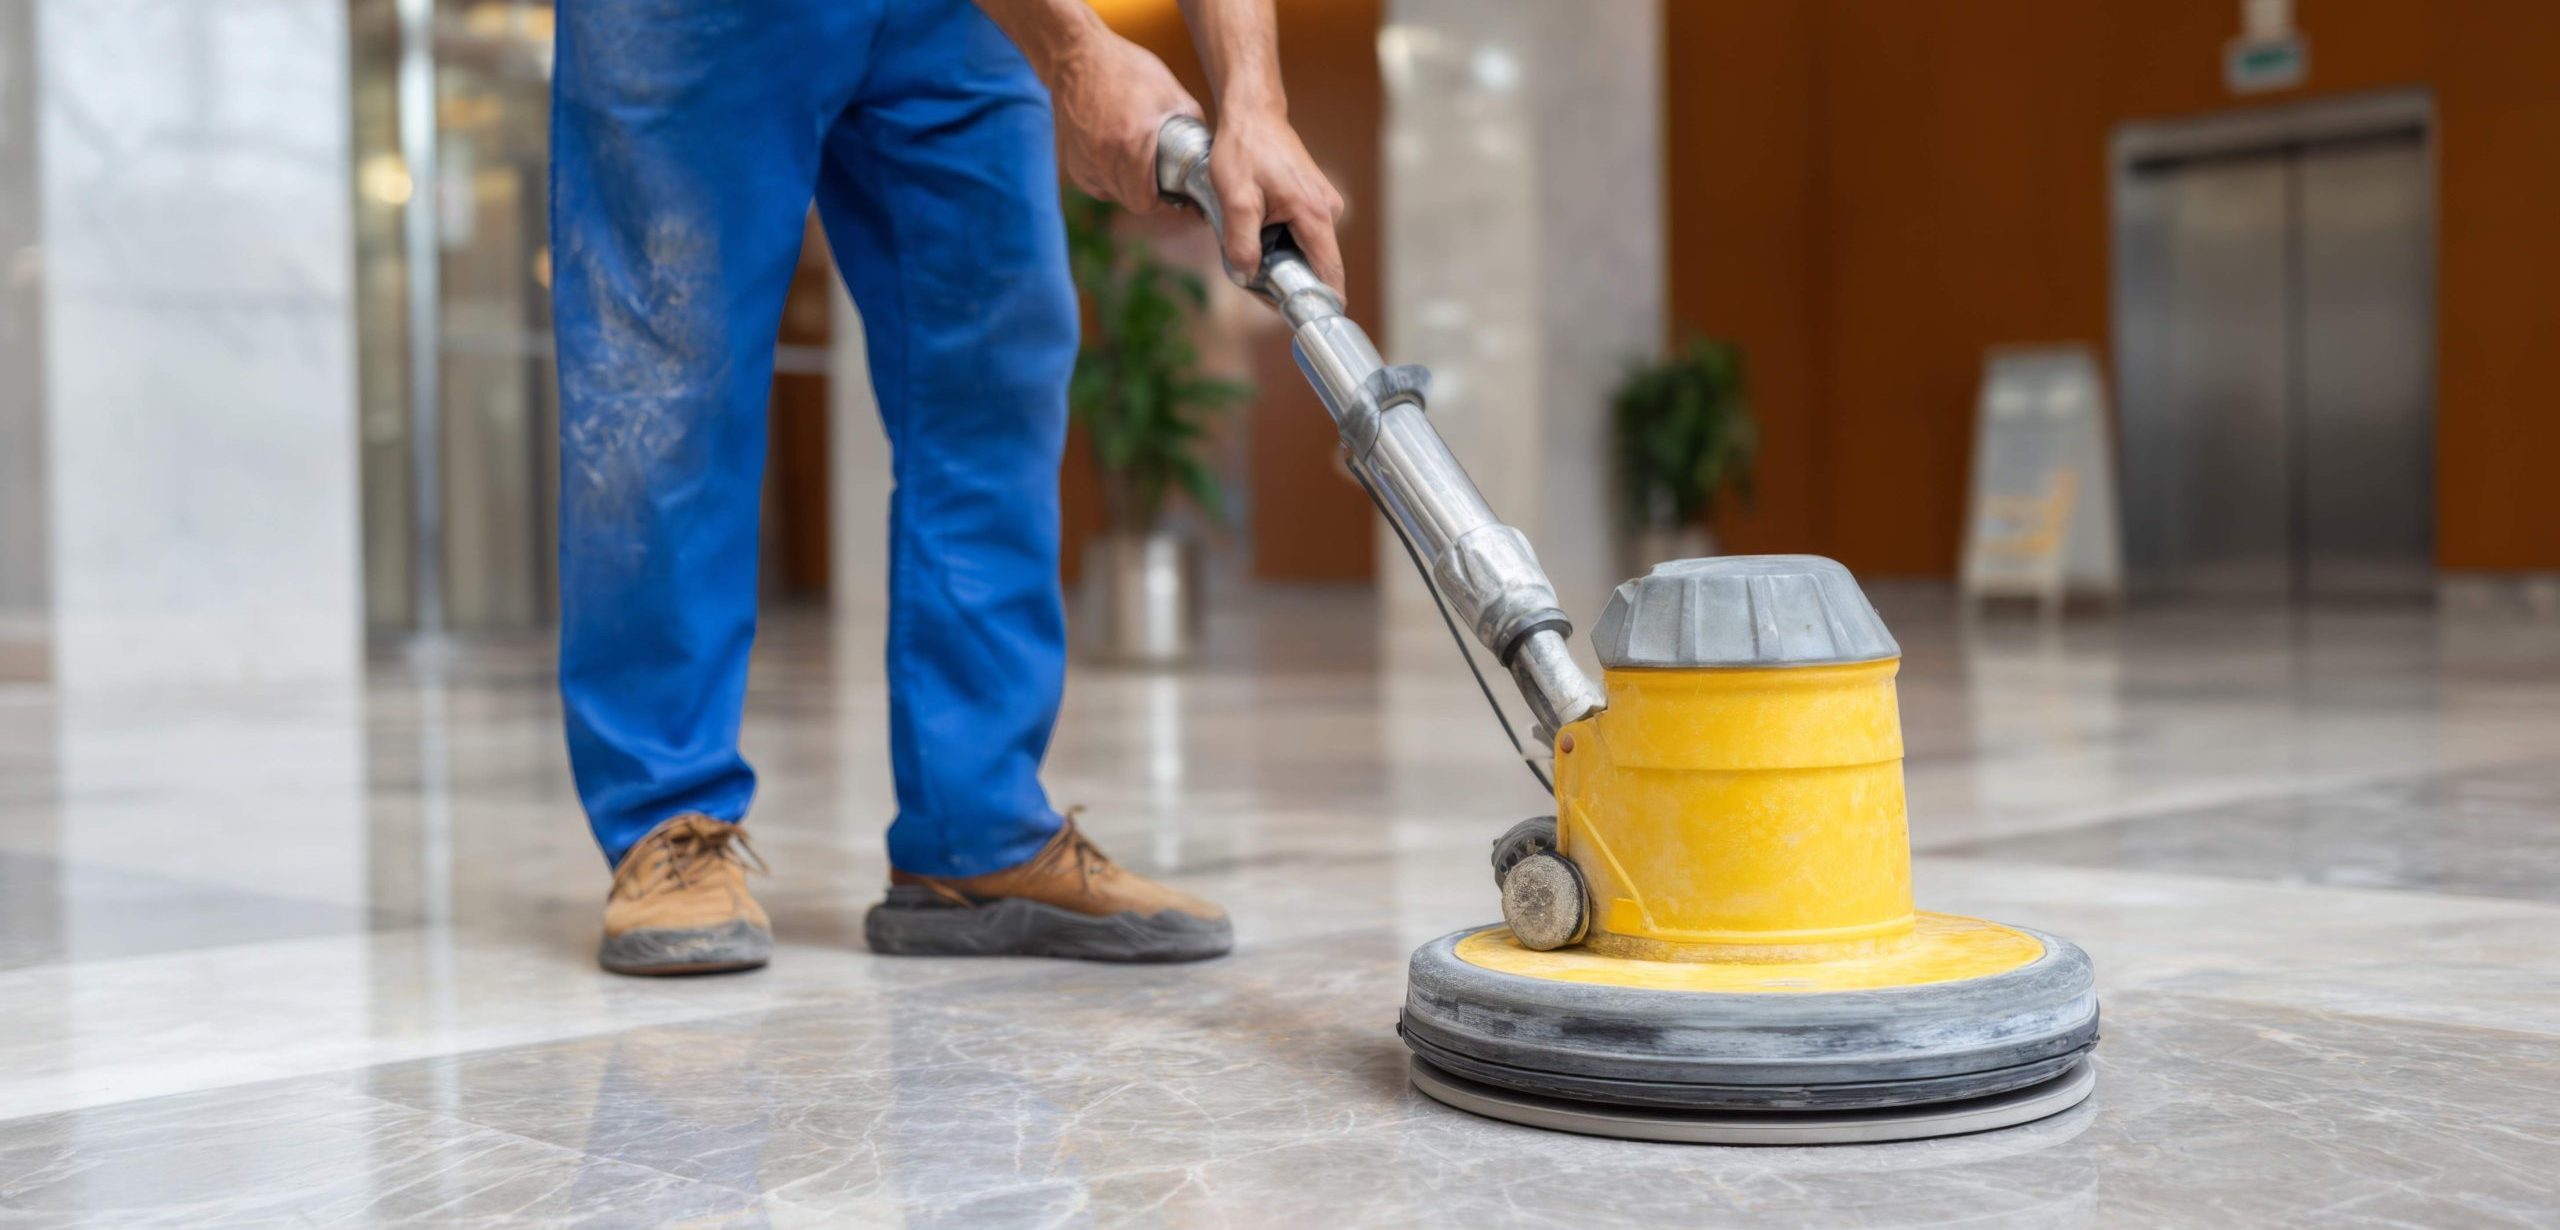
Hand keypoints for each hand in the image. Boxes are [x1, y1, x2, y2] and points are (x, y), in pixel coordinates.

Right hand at [1046, 29, 1201, 212]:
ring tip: (1152, 172)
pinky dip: (1115, 180)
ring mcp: (1082, 162)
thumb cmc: (1125, 69)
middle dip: (1157, 199)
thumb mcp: (1171, 93)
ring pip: (1115, 195)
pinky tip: (1126, 162)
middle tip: (1176, 190)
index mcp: (1129, 144)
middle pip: (1133, 202)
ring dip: (1135, 189)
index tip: (1186, 205)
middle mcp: (1102, 158)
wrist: (1076, 57)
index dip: (1170, 209)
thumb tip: (1208, 152)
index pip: (1148, 203)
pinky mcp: (1071, 161)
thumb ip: (1192, 125)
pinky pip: (1099, 184)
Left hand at [1206, 107, 1346, 291]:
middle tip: (1246, 274)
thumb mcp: (1235, 199)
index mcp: (1315, 214)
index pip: (1330, 273)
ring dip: (1276, 258)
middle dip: (1283, 280)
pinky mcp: (1312, 201)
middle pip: (1314, 266)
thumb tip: (1247, 277)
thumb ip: (1241, 243)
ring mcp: (1322, 206)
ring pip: (1303, 252)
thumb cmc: (1244, 150)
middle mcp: (1327, 212)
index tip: (1301, 320)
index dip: (1318, 301)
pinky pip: (1299, 236)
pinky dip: (1277, 242)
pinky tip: (1253, 230)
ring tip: (1243, 243)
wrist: (1251, 114)